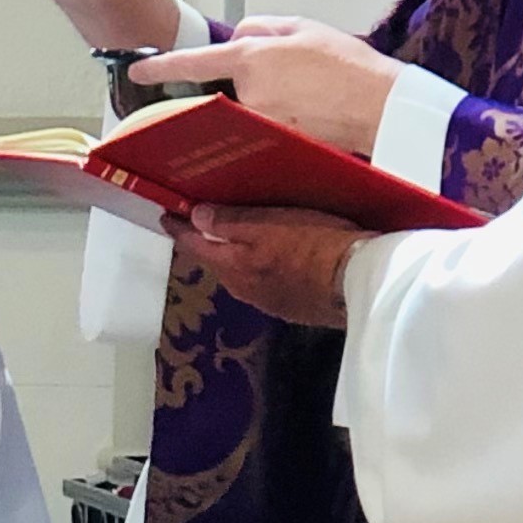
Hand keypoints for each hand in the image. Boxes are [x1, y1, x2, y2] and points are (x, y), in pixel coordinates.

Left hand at [129, 19, 397, 156]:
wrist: (381, 108)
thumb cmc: (350, 67)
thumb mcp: (304, 28)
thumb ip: (263, 27)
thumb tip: (243, 35)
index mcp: (252, 59)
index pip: (193, 62)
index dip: (162, 66)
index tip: (138, 69)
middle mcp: (248, 94)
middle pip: (228, 86)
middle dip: (252, 79)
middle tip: (295, 78)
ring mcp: (259, 123)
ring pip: (248, 107)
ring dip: (269, 100)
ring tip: (311, 96)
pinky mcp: (275, 144)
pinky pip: (264, 128)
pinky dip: (281, 120)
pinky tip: (311, 115)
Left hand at [180, 204, 366, 330]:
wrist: (356, 284)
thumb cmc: (313, 246)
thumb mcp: (270, 225)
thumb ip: (231, 223)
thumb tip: (196, 217)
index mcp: (233, 265)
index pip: (195, 245)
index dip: (179, 229)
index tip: (165, 215)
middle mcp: (242, 289)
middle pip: (215, 261)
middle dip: (206, 242)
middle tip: (200, 221)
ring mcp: (266, 301)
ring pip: (238, 274)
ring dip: (232, 256)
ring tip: (235, 237)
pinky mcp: (289, 307)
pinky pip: (262, 284)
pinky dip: (257, 268)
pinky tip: (269, 259)